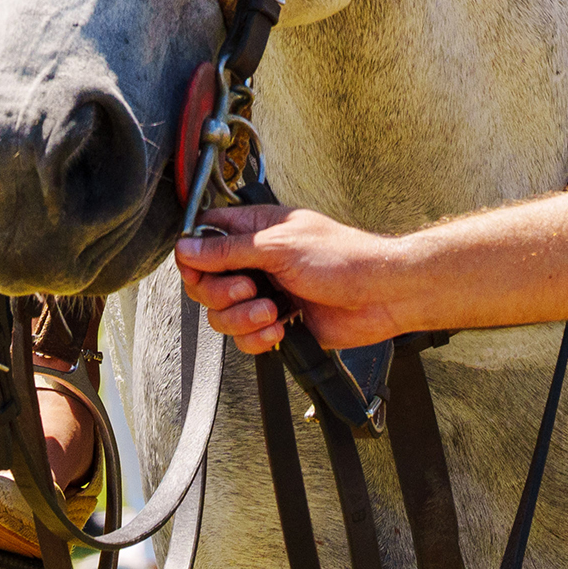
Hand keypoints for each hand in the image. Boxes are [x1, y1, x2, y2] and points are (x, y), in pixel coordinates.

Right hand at [176, 203, 417, 354]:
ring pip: (223, 315)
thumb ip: (229, 249)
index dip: (195, 256)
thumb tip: (187, 247)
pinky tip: (280, 328)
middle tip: (249, 290)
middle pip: (206, 283)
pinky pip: (245, 338)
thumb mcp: (279, 246)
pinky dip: (258, 337)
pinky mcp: (276, 322)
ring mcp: (265, 293)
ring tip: (272, 311)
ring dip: (243, 318)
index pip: (206, 237)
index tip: (199, 270)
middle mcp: (256, 262)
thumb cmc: (342, 258)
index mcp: (257, 230)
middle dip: (221, 293)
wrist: (380, 296)